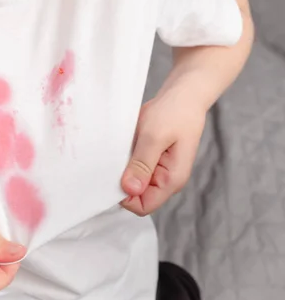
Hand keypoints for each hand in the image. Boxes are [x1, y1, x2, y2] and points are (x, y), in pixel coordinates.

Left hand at [121, 91, 206, 215]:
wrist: (185, 94)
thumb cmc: (175, 112)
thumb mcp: (154, 136)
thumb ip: (142, 164)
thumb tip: (129, 190)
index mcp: (172, 180)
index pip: (143, 206)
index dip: (126, 197)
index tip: (114, 176)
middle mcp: (166, 180)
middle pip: (137, 197)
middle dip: (123, 182)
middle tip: (116, 159)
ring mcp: (160, 171)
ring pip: (134, 183)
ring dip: (124, 170)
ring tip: (122, 150)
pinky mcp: (154, 161)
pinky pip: (135, 169)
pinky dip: (126, 161)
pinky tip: (125, 146)